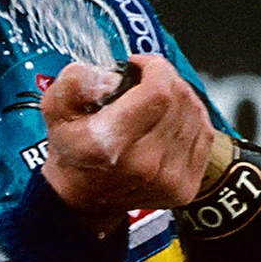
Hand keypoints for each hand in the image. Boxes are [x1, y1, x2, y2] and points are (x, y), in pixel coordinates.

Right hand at [39, 55, 214, 229]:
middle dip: (165, 80)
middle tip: (145, 82)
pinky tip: (170, 118)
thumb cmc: (73, 149)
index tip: (140, 66)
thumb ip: (77, 82)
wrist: (83, 196)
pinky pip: (204, 134)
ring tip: (155, 101)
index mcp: (112, 144)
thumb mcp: (56, 108)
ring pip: (195, 114)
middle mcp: (145, 164)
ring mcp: (170, 179)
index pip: (159, 92)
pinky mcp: (186, 186)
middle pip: (179, 99)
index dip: (154, 68)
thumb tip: (111, 77)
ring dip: (179, 97)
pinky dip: (190, 118)